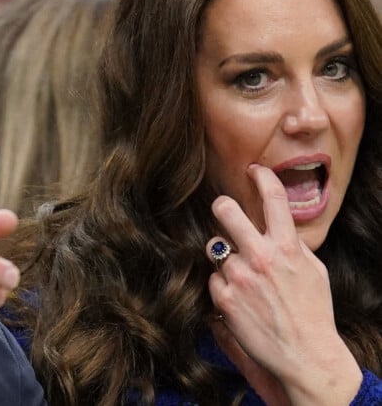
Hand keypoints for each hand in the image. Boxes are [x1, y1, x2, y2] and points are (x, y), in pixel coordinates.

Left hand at [206, 165, 361, 404]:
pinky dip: (222, 285)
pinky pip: (213, 278)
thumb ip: (292, 244)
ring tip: (239, 275)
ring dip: (223, 256)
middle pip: (225, 209)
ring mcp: (239, 276)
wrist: (306, 356)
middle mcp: (261, 256)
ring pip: (214, 246)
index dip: (263, 176)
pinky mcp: (224, 297)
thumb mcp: (314, 271)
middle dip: (222, 206)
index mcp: (287, 246)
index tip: (254, 169)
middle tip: (224, 211)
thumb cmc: (313, 312)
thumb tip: (275, 225)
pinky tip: (238, 299)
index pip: (274, 198)